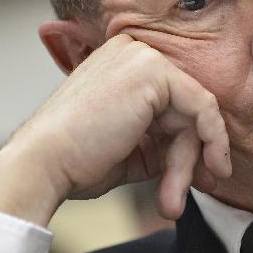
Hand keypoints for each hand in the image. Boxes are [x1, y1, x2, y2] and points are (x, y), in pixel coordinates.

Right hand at [0, 34, 231, 225]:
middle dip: (193, 156)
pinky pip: (202, 107)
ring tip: (171, 201)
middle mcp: (133, 51)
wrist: (42, 165)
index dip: (190, 141)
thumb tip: (206, 159)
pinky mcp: (153, 71)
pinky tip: (203, 172)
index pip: (173, 101)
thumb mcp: (132, 148)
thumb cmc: (75, 161)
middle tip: (195, 192)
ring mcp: (143, 57)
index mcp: (123, 64)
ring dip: (188, 163)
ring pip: (195, 113)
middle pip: (186, 107)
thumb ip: (164, 142)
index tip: (199, 178)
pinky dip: (210, 141)